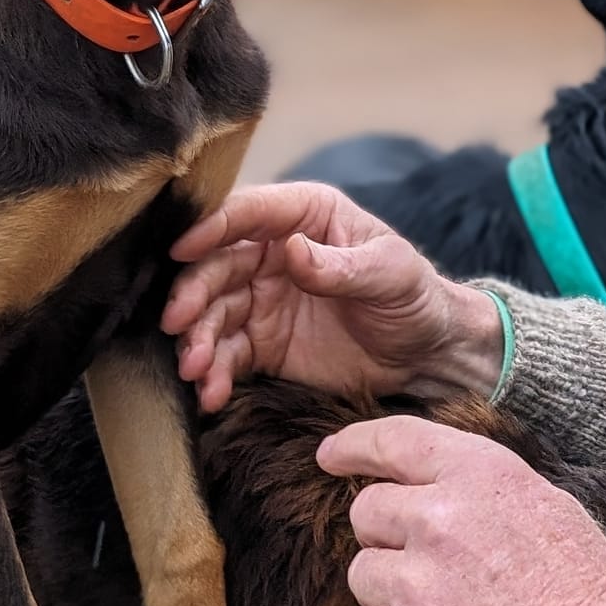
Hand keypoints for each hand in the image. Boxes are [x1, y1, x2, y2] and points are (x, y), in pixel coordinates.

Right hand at [164, 182, 503, 411]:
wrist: (428, 356)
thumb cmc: (415, 297)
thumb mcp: (391, 274)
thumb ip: (340, 265)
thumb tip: (291, 249)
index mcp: (307, 215)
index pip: (249, 212)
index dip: (210, 227)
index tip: (181, 249)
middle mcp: (275, 250)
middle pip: (217, 264)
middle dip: (193, 293)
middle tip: (178, 324)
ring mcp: (264, 298)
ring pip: (213, 312)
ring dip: (197, 339)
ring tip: (194, 369)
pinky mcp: (262, 343)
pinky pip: (226, 354)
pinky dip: (213, 373)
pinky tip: (210, 394)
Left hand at [320, 417, 605, 605]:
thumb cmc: (588, 594)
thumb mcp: (547, 506)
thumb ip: (481, 486)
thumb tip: (427, 482)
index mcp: (481, 475)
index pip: (395, 441)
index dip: (354, 446)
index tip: (331, 456)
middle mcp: (441, 520)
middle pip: (367, 513)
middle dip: (388, 535)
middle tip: (429, 562)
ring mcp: (418, 585)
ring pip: (364, 574)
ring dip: (394, 591)